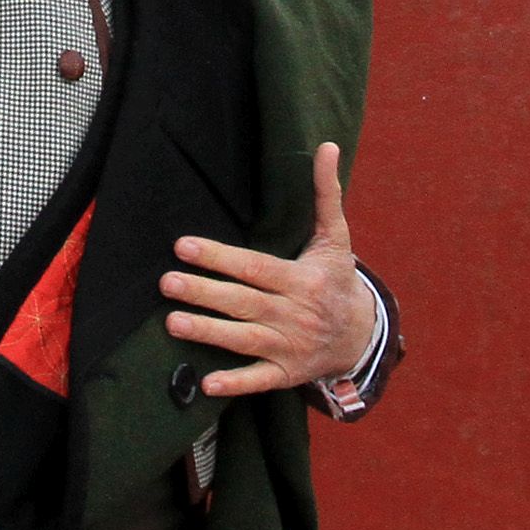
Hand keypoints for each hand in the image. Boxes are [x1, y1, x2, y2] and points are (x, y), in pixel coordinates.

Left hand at [160, 142, 376, 395]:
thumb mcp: (336, 238)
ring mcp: (289, 346)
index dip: (220, 257)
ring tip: (172, 323)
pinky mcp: (286, 374)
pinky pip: (259, 381)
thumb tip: (328, 146)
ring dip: (208, 333)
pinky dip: (235, 383)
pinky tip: (206, 383)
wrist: (361, 335)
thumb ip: (326, 194)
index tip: (183, 246)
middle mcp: (294, 314)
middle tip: (167, 282)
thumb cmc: (337, 279)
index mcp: (302, 280)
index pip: (255, 267)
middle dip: (205, 293)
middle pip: (244, 303)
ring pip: (245, 340)